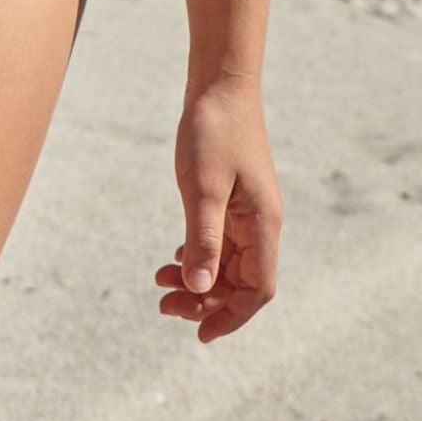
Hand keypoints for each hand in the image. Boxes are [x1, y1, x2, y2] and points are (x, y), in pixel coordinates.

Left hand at [155, 78, 282, 342]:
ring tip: (159, 283)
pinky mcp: (234, 200)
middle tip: (163, 306)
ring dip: (198, 281)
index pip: (258, 290)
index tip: (199, 335)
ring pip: (228, 264)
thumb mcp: (202, 188)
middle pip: (240, 282)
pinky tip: (174, 257)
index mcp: (262, 224)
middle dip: (205, 302)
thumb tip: (200, 290)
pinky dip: (198, 257)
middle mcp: (260, 223)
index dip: (232, 317)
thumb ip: (202, 239)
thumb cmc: (213, 132)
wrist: (220, 85)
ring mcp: (248, 212)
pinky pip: (221, 243)